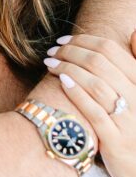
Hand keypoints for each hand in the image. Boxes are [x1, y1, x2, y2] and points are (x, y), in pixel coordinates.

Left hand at [44, 30, 135, 176]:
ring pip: (96, 84)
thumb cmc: (134, 126)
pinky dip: (77, 93)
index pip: (111, 50)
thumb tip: (133, 34)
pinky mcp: (117, 141)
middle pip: (100, 63)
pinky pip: (95, 112)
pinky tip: (62, 82)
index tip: (64, 40)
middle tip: (52, 51)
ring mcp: (129, 120)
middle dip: (70, 52)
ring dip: (68, 68)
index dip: (84, 40)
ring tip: (50, 63)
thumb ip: (135, 64)